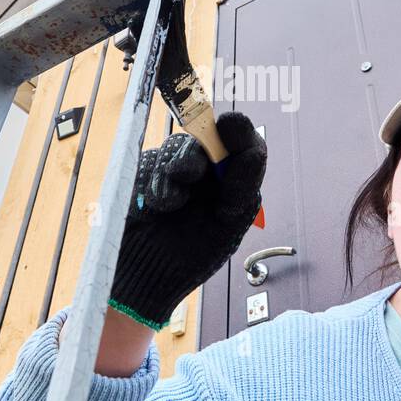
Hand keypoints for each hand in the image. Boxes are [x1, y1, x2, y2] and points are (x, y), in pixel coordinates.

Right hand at [108, 112, 266, 329]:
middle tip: (187, 174)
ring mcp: (176, 169)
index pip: (246, 145)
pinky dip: (154, 183)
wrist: (147, 275)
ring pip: (178, 146)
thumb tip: (252, 154)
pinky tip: (156, 207)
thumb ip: (242, 187)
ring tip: (170, 205)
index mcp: (234, 182)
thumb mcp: (228, 225)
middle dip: (198, 153)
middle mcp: (208, 170)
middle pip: (208, 138)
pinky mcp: (147, 171)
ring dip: (175, 173)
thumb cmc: (193, 256)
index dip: (240, 132)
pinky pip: (152, 161)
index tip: (229, 126)